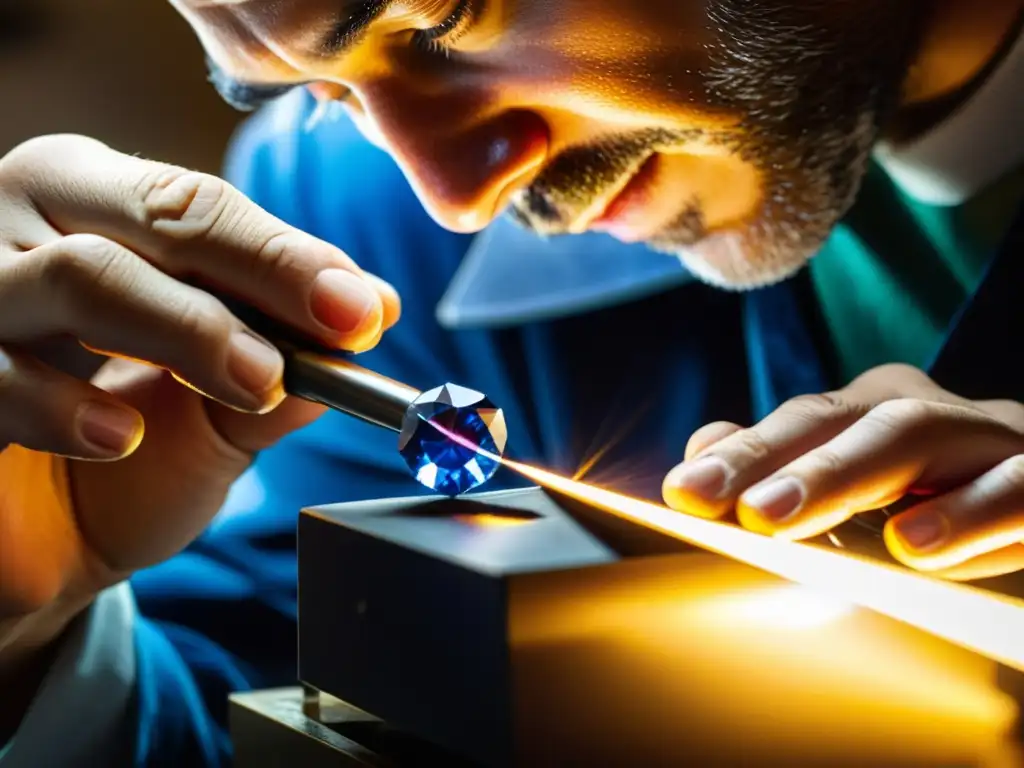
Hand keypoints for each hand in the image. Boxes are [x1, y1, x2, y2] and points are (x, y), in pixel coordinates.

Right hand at [0, 135, 399, 662]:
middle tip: (336, 329)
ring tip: (255, 386)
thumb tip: (375, 308)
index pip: (199, 207)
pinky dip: (67, 404)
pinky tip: (124, 438)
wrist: (41, 548)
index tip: (363, 307)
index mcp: (99, 210)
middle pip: (150, 216)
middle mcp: (22, 226)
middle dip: (257, 272)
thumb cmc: (127, 459)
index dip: (287, 255)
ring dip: (186, 331)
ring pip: (78, 276)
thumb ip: (287, 359)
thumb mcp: (222, 411)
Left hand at [662, 364, 1023, 579]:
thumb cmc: (949, 497)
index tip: (681, 492)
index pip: (798, 423)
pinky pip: (1014, 487)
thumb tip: (701, 448)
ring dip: (842, 476)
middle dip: (771, 460)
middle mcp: (924, 413)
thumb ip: (784, 467)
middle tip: (722, 507)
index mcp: (874, 412)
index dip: (740, 454)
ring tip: (778, 520)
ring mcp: (988, 439)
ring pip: (915, 435)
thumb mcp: (865, 488)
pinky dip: (965, 514)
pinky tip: (915, 546)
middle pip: (840, 421)